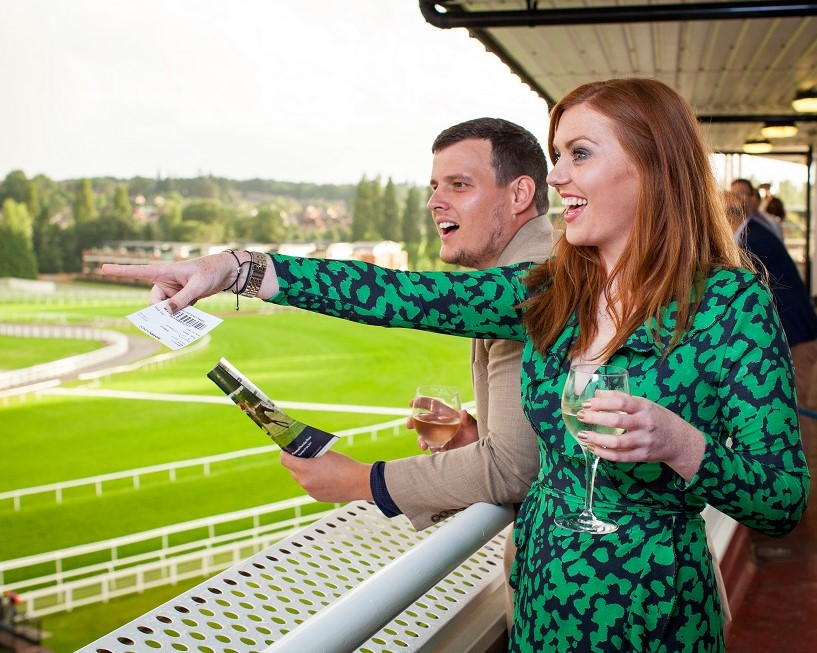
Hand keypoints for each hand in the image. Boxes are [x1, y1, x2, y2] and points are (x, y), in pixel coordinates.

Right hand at [102, 252, 239, 312]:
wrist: (227, 272)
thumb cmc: (211, 272)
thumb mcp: (197, 286)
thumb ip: (182, 299)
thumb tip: (166, 312)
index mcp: (165, 271)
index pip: (139, 272)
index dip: (121, 271)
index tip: (103, 269)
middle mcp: (166, 282)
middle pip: (154, 302)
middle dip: (161, 312)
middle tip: (171, 320)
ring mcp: (174, 291)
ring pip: (165, 309)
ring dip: (172, 316)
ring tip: (185, 320)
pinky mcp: (182, 298)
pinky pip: (176, 310)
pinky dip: (180, 316)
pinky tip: (188, 322)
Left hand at [279, 450, 372, 501]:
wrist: (359, 482)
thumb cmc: (344, 465)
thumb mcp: (326, 453)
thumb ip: (312, 454)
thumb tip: (305, 453)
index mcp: (304, 468)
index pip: (284, 460)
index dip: (286, 453)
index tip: (289, 451)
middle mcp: (304, 481)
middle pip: (293, 470)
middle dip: (298, 464)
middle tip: (307, 458)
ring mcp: (310, 491)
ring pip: (302, 480)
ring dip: (307, 474)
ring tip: (319, 469)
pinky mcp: (317, 497)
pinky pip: (311, 488)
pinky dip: (315, 483)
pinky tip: (326, 479)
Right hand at [408, 409, 477, 451]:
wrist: (479, 455)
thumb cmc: (478, 437)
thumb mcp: (474, 427)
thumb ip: (469, 420)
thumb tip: (463, 413)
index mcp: (448, 416)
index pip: (433, 406)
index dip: (422, 403)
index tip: (411, 402)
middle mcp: (442, 425)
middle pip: (424, 420)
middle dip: (413, 421)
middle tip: (408, 423)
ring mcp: (439, 437)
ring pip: (423, 435)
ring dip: (419, 438)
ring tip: (422, 444)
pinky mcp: (439, 448)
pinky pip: (429, 446)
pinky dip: (425, 446)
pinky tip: (426, 447)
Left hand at [575, 390, 705, 481]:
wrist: (680, 441)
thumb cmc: (658, 419)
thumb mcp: (644, 404)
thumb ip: (621, 398)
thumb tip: (597, 393)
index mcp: (645, 407)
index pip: (621, 402)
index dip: (602, 402)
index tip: (586, 403)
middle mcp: (645, 423)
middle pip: (617, 421)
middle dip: (595, 418)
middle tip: (580, 416)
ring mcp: (644, 441)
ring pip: (617, 442)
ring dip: (597, 439)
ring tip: (582, 436)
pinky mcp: (642, 456)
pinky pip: (620, 457)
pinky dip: (605, 454)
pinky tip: (594, 449)